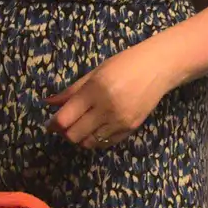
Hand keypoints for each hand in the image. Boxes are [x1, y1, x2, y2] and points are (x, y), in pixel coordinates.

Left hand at [46, 43, 179, 148]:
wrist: (158, 68)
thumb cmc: (124, 64)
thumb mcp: (95, 73)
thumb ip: (71, 91)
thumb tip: (49, 103)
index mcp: (94, 91)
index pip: (65, 119)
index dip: (54, 124)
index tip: (51, 123)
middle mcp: (106, 109)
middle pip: (74, 135)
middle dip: (66, 132)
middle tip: (66, 125)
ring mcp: (120, 121)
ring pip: (89, 143)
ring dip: (81, 137)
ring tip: (82, 126)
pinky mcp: (130, 128)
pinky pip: (106, 143)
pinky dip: (96, 139)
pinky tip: (97, 128)